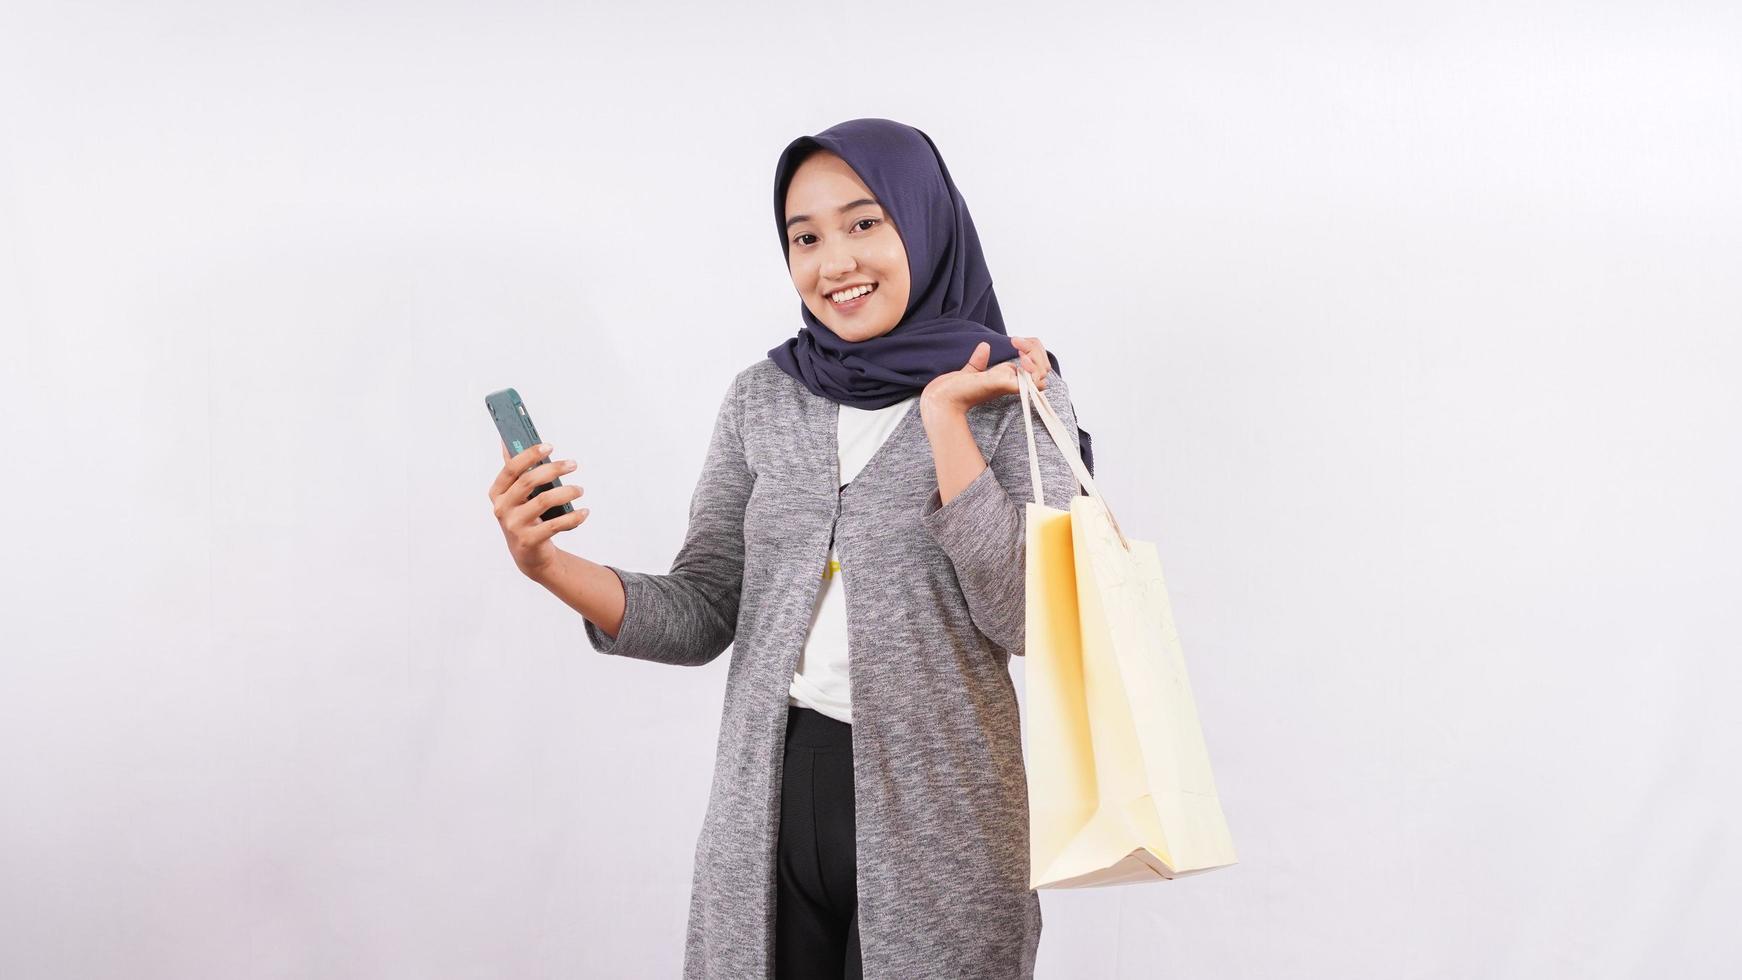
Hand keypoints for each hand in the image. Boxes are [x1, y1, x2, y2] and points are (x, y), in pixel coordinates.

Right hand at [489, 441, 588, 577]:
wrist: (528, 553)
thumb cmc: (525, 515)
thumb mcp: (517, 495)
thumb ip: (515, 471)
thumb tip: (506, 440)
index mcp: (497, 492)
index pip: (511, 468)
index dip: (529, 455)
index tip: (549, 446)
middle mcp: (502, 508)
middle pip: (528, 481)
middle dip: (553, 469)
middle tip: (573, 464)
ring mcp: (514, 525)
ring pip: (544, 501)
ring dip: (567, 492)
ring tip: (580, 490)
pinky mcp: (528, 541)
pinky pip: (555, 525)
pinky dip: (573, 517)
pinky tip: (584, 512)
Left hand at [921, 336, 1049, 414]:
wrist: (943, 399)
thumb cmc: (955, 390)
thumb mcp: (971, 372)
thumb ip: (979, 361)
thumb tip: (984, 346)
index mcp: (1008, 377)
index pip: (1034, 361)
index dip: (1031, 348)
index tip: (1014, 340)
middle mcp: (1013, 382)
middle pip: (1043, 365)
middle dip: (1035, 350)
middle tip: (1016, 342)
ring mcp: (1011, 385)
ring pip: (1042, 372)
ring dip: (1035, 356)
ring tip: (1019, 351)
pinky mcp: (1005, 386)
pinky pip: (1031, 382)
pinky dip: (1032, 370)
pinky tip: (1021, 361)